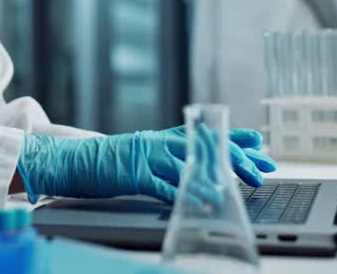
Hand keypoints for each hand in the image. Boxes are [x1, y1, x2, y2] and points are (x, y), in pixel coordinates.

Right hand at [16, 127, 275, 203]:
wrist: (75, 161)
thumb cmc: (109, 162)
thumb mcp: (143, 153)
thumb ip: (167, 156)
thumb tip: (196, 165)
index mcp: (162, 137)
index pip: (206, 134)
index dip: (235, 138)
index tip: (260, 144)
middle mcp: (159, 143)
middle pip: (205, 146)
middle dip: (237, 158)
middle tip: (261, 170)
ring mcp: (147, 157)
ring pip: (189, 164)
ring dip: (217, 177)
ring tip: (241, 186)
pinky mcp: (136, 174)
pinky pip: (165, 184)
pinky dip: (186, 193)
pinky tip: (203, 201)